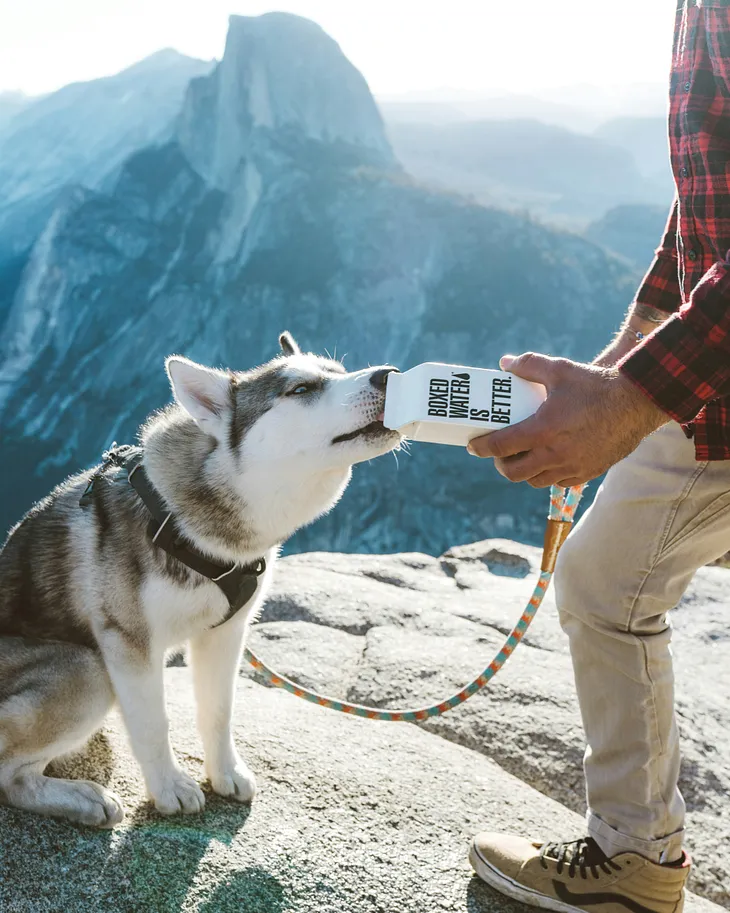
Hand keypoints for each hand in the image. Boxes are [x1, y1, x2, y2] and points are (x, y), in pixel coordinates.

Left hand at [467, 353, 668, 486]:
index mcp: (543, 430)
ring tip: (522, 456)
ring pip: (535, 481)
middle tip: (499, 452)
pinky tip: (546, 460)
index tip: (473, 446)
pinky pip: (558, 482)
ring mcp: (572, 466)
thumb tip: (504, 363)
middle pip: (513, 472)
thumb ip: (528, 365)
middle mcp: (555, 454)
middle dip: (500, 464)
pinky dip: (546, 474)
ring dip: (523, 471)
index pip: (501, 446)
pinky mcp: (588, 472)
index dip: (482, 447)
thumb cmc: (596, 385)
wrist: (638, 403)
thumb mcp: (559, 369)